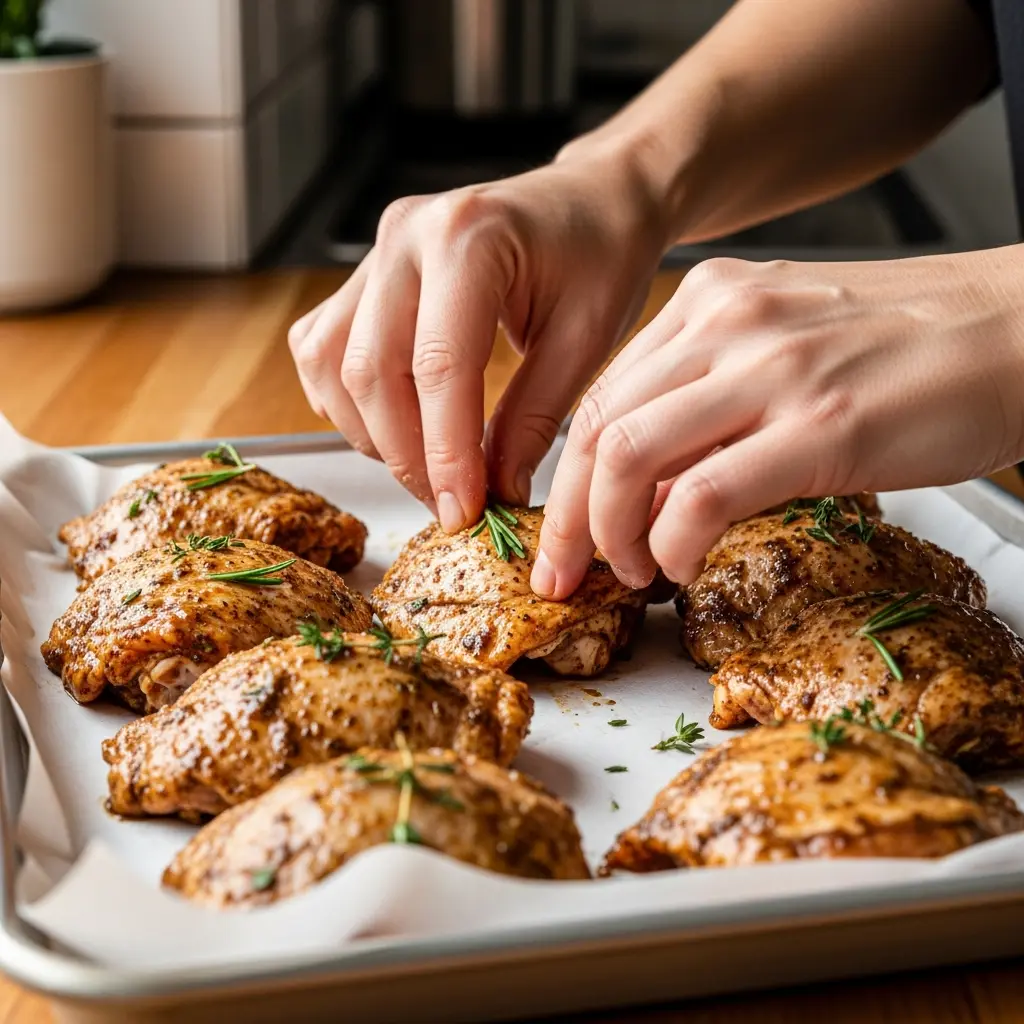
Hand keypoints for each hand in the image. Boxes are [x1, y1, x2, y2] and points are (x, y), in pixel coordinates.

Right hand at [288, 145, 666, 531]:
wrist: (590, 200)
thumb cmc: (601, 257)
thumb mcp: (587, 339)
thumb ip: (534, 417)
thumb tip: (493, 492)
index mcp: (470, 238)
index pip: (439, 366)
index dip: (445, 452)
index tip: (464, 512)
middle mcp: (407, 236)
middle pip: (372, 371)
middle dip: (407, 456)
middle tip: (451, 505)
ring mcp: (376, 250)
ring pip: (333, 365)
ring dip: (371, 433)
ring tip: (429, 469)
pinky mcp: (364, 273)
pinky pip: (324, 349)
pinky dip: (347, 401)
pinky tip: (395, 426)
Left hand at [534, 249, 1023, 596]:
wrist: (1019, 328)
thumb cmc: (906, 349)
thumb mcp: (783, 347)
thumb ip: (708, 401)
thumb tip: (650, 487)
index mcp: (710, 301)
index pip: (601, 397)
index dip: (568, 478)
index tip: (566, 531)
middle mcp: (726, 322)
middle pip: (597, 429)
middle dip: (565, 518)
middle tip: (566, 571)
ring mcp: (773, 370)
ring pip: (629, 457)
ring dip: (609, 533)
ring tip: (630, 572)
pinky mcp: (823, 425)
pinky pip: (703, 496)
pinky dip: (671, 544)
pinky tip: (680, 566)